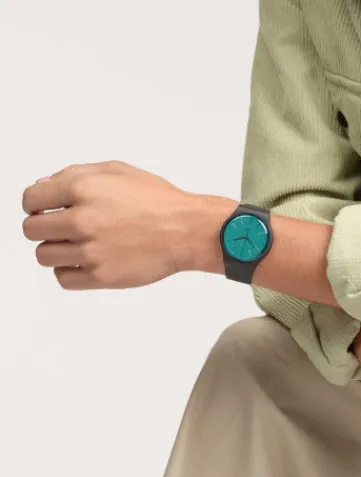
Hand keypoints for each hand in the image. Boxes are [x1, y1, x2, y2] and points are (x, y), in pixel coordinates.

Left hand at [22, 161, 226, 289]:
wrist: (187, 230)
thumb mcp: (119, 171)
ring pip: (44, 255)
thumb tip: (44, 186)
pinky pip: (63, 278)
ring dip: (57, 249)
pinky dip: (69, 270)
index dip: (36, 204)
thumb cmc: (159, 201)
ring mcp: (90, 251)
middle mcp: (82, 220)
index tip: (44, 209)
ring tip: (79, 245)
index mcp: (82, 189)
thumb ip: (76, 174)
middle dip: (45, 227)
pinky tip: (85, 261)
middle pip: (32, 229)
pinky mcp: (101, 276)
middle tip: (65, 228)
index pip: (30, 199)